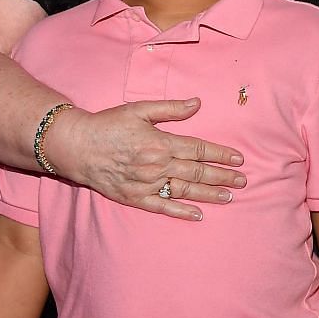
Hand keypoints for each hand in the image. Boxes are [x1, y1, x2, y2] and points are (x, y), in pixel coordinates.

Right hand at [45, 99, 245, 219]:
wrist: (75, 146)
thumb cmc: (108, 124)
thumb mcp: (139, 109)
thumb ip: (170, 108)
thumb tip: (198, 103)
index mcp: (160, 142)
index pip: (198, 150)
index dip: (220, 154)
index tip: (239, 159)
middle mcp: (156, 165)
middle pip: (196, 172)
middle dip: (222, 176)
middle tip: (243, 180)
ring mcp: (145, 184)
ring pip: (184, 190)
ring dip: (209, 194)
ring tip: (229, 196)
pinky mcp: (134, 197)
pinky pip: (162, 207)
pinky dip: (181, 212)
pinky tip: (199, 215)